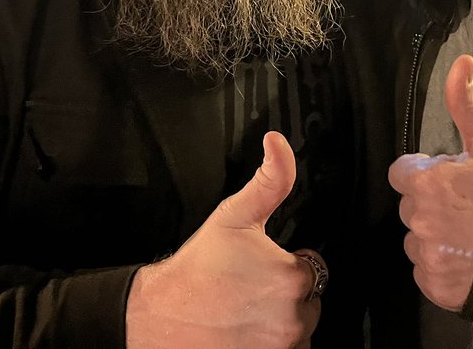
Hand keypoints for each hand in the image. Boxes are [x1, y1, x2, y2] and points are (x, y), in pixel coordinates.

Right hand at [125, 131, 323, 347]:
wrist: (160, 316)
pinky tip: (246, 329)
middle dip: (287, 293)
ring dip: (282, 320)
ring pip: (299, 328)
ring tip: (247, 309)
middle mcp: (293, 319)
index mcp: (292, 277)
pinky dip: (272, 342)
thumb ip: (270, 180)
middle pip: (309, 301)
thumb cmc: (198, 267)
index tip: (261, 265)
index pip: (313, 268)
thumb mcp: (234, 214)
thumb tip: (278, 143)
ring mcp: (280, 347)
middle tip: (250, 287)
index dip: (287, 263)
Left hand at [388, 54, 472, 310]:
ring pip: (419, 240)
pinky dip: (445, 268)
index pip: (402, 173)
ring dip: (438, 236)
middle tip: (472, 207)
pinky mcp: (437, 289)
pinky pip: (428, 272)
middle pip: (411, 206)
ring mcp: (428, 258)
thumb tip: (460, 61)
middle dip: (434, 203)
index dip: (428, 173)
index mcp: (427, 182)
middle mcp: (420, 220)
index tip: (455, 179)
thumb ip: (465, 104)